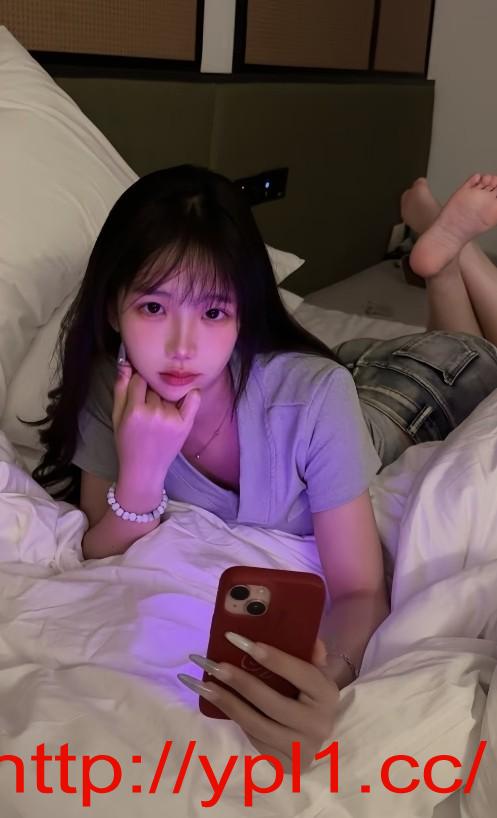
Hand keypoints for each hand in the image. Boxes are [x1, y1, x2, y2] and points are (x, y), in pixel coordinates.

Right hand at [112, 358, 200, 483]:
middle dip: (150, 392)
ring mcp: (172, 419)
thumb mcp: (116, 416)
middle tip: (147, 408)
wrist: (144, 469)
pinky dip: (190, 395)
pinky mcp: (185, 424)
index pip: (138, 379)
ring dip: (165, 399)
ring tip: (158, 416)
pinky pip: (193, 398)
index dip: (137, 383)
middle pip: (154, 387)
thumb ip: (120, 389)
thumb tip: (125, 363)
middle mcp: (155, 413)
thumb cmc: (127, 442)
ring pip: (168, 393)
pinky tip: (182, 399)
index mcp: (135, 411)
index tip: (136, 389)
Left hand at [188, 636, 337, 770]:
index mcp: (327, 695)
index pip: (301, 674)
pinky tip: (214, 700)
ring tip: (203, 684)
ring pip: (256, 724)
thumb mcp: (315, 673)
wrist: (315, 736)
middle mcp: (318, 724)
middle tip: (214, 664)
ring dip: (226, 702)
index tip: (243, 642)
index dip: (274, 659)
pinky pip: (252, 738)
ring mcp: (301, 748)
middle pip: (273, 703)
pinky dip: (232, 717)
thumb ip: (309, 653)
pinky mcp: (284, 763)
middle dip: (240, 682)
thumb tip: (305, 634)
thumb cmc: (310, 696)